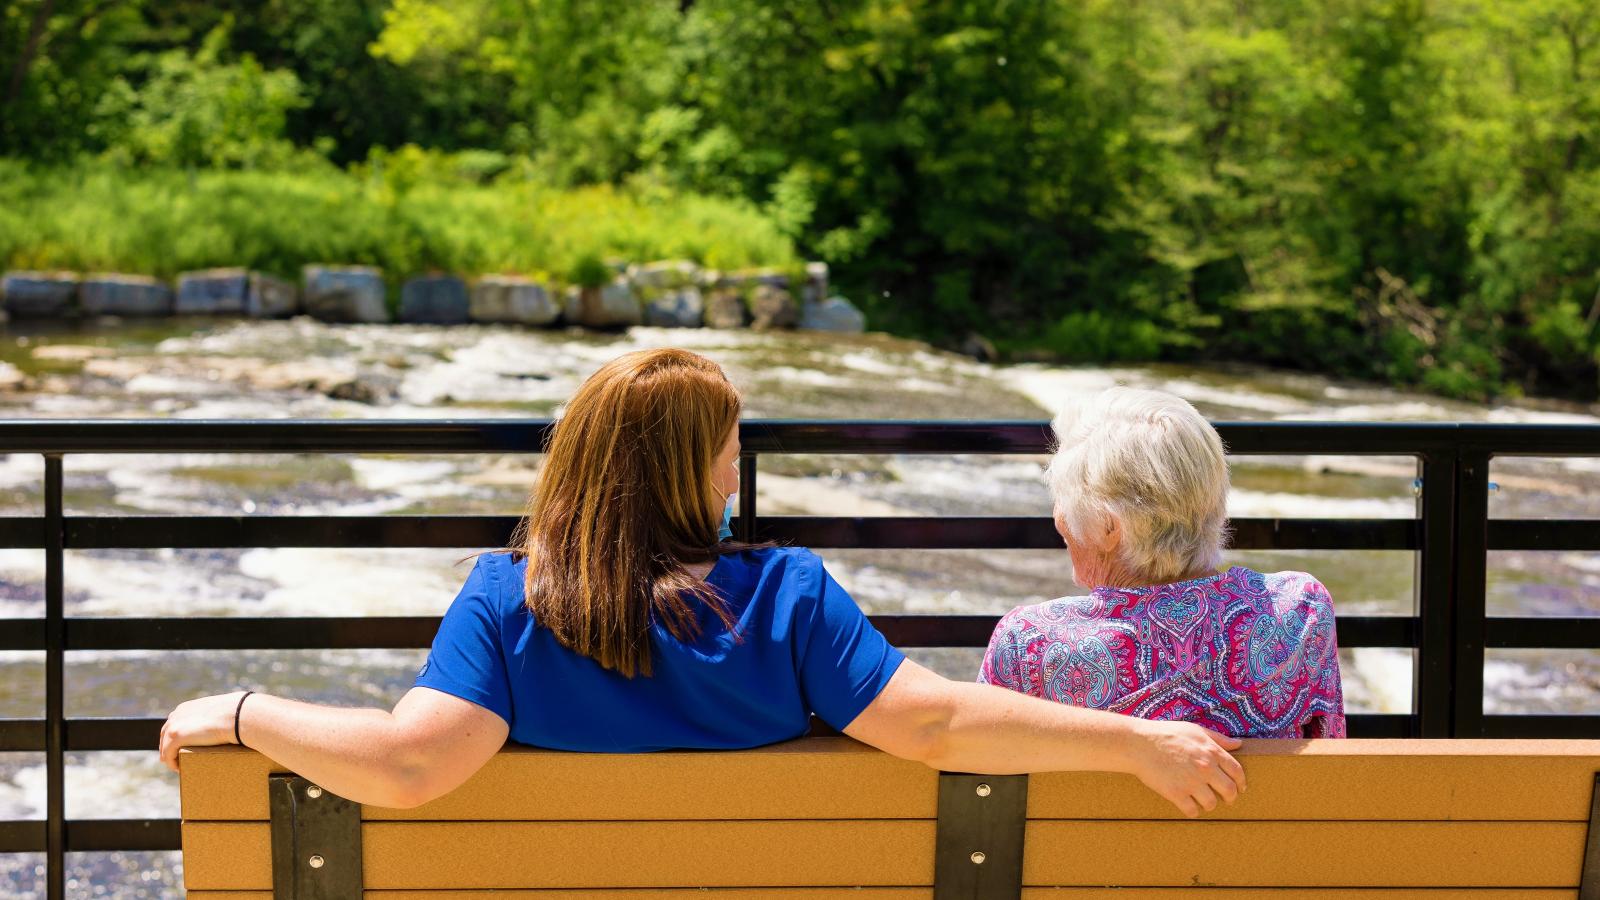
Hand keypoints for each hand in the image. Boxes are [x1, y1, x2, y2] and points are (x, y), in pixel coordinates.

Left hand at [159, 691, 248, 772]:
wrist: (236, 714)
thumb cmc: (236, 713)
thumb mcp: (220, 712)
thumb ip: (215, 716)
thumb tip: (229, 722)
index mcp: (185, 708)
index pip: (174, 725)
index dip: (175, 738)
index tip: (180, 748)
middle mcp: (176, 715)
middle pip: (165, 736)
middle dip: (169, 749)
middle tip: (177, 760)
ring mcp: (174, 725)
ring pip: (165, 747)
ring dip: (171, 758)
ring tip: (180, 766)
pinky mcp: (175, 737)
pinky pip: (168, 756)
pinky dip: (172, 764)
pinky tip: (180, 769)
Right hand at [1126, 720, 1245, 816]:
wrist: (1139, 744)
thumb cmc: (1166, 733)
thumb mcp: (1195, 730)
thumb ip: (1218, 738)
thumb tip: (1239, 744)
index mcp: (1211, 751)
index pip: (1237, 772)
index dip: (1241, 782)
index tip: (1240, 788)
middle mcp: (1205, 768)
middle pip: (1229, 791)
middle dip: (1230, 797)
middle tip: (1226, 800)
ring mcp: (1191, 782)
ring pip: (1211, 803)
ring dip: (1209, 804)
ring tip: (1203, 802)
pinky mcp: (1176, 793)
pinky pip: (1192, 810)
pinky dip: (1193, 811)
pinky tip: (1189, 806)